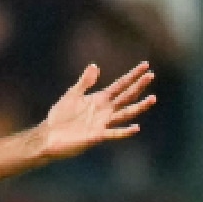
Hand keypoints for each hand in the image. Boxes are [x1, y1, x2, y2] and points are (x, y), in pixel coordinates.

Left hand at [34, 62, 156, 161]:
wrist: (49, 135)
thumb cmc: (60, 116)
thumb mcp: (72, 95)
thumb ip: (84, 82)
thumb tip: (94, 66)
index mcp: (100, 99)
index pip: (121, 85)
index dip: (133, 75)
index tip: (146, 65)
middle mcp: (105, 110)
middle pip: (126, 96)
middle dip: (138, 86)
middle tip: (151, 75)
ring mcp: (103, 123)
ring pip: (125, 113)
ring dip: (139, 107)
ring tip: (152, 98)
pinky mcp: (97, 136)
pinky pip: (114, 133)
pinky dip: (125, 131)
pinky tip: (136, 127)